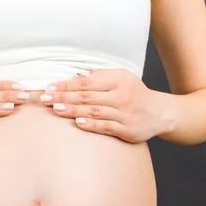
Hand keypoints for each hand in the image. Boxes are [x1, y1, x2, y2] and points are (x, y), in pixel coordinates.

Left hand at [42, 68, 173, 142]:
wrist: (161, 113)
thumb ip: (100, 76)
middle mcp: (122, 95)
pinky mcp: (127, 129)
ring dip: (73, 110)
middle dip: (64, 97)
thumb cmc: (135, 93)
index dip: (66, 85)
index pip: (86, 83)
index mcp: (118, 80)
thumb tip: (76, 76)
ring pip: (94, 111)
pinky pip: (106, 127)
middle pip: (87, 96)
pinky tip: (78, 123)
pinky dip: (92, 125)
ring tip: (56, 109)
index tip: (49, 88)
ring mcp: (125, 113)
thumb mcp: (121, 78)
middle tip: (45, 99)